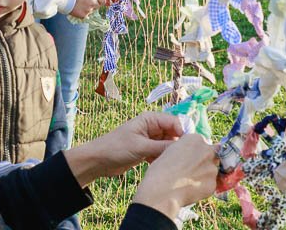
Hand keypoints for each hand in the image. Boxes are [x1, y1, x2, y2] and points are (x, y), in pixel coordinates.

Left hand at [64, 112, 183, 184]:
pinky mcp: (147, 150)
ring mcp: (150, 139)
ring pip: (168, 145)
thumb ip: (162, 147)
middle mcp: (152, 127)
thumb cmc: (117, 148)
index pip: (174, 121)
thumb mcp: (141, 147)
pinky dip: (161, 159)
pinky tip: (158, 167)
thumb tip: (183, 148)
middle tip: (180, 158)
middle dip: (177, 144)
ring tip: (168, 163)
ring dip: (168, 154)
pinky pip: (161, 153)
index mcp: (150, 119)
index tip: (187, 147)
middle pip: (173, 133)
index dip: (183, 132)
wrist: (99, 161)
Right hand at [69, 0, 107, 18]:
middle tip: (86, 3)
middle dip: (94, 5)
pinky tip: (77, 9)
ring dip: (87, 9)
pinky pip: (86, 15)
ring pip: (91, 11)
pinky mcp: (84, 15)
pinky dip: (82, 13)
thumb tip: (98, 0)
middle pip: (98, 6)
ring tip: (79, 5)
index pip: (103, 0)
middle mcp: (93, 2)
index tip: (98, 1)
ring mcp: (89, 9)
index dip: (100, 1)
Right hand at [132, 134, 218, 217]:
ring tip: (188, 182)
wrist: (163, 190)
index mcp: (196, 139)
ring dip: (204, 174)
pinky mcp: (213, 184)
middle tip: (191, 171)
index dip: (194, 152)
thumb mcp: (171, 150)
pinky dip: (203, 187)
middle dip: (203, 161)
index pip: (201, 143)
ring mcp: (212, 168)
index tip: (187, 159)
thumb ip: (186, 149)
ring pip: (211, 170)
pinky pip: (210, 184)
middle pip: (210, 154)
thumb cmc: (161, 169)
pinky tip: (191, 190)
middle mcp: (207, 151)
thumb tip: (191, 155)